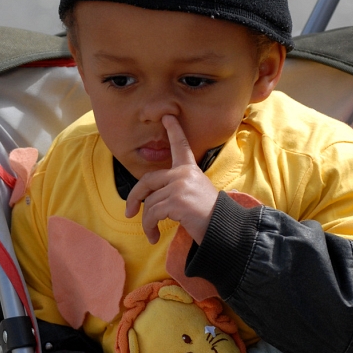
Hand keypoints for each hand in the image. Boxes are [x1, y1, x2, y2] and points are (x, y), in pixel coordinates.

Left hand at [125, 115, 218, 244]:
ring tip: (152, 233)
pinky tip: (154, 236)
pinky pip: (152, 214)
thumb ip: (174, 188)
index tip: (167, 116)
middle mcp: (184, 173)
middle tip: (129, 212)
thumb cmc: (208, 216)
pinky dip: (149, 228)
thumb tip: (148, 199)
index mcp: (190, 170)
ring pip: (149, 203)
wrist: (223, 229)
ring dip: (146, 222)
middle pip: (148, 181)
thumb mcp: (193, 195)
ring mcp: (180, 185)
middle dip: (135, 197)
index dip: (174, 130)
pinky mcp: (176, 200)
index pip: (180, 146)